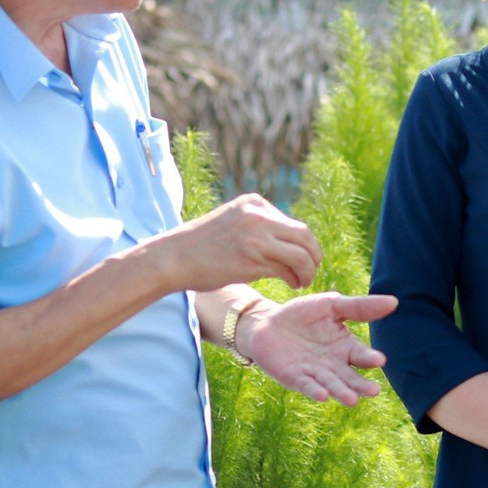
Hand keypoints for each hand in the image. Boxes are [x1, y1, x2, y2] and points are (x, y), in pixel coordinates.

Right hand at [161, 193, 321, 291]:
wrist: (173, 257)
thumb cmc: (202, 244)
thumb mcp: (233, 221)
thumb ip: (259, 226)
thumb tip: (290, 243)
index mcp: (254, 203)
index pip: (293, 224)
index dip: (303, 244)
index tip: (302, 259)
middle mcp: (258, 216)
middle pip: (305, 236)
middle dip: (314, 255)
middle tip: (312, 270)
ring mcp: (256, 237)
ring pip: (301, 254)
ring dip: (309, 270)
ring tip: (304, 280)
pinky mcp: (252, 260)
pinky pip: (287, 269)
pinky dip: (295, 278)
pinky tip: (293, 284)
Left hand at [239, 293, 395, 404]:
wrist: (266, 323)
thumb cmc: (303, 314)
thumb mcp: (331, 306)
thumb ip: (360, 307)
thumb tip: (395, 301)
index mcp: (346, 347)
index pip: (361, 355)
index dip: (370, 358)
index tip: (379, 360)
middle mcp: (334, 365)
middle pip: (350, 377)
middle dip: (361, 385)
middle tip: (374, 391)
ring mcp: (315, 374)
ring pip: (332, 385)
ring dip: (341, 392)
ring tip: (352, 400)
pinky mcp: (295, 379)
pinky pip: (307, 386)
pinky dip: (315, 391)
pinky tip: (323, 396)